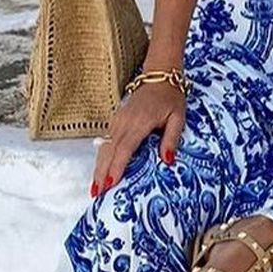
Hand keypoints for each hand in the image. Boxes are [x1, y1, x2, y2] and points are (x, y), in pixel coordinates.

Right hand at [89, 82, 186, 196]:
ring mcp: (117, 120)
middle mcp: (124, 122)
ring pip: (104, 147)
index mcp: (140, 122)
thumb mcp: (178, 118)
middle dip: (102, 173)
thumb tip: (167, 161)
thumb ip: (171, 139)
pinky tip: (99, 171)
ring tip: (94, 188)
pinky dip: (101, 157)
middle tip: (97, 194)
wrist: (159, 77)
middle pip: (109, 151)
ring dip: (98, 167)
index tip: (110, 183)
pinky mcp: (115, 120)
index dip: (116, 167)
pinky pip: (105, 141)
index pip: (125, 148)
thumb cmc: (171, 98)